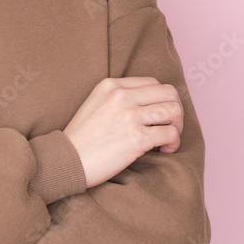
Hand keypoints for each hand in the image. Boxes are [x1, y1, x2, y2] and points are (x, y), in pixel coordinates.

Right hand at [62, 76, 182, 188]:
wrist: (67, 161)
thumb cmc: (81, 137)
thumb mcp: (95, 103)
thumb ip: (118, 97)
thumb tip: (148, 103)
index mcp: (112, 85)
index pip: (153, 83)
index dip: (162, 99)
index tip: (158, 115)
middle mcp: (122, 96)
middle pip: (169, 93)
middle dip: (175, 109)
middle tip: (169, 126)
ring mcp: (130, 116)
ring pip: (173, 111)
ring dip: (177, 126)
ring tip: (167, 139)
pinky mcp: (136, 138)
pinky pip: (170, 134)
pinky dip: (173, 142)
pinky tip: (164, 149)